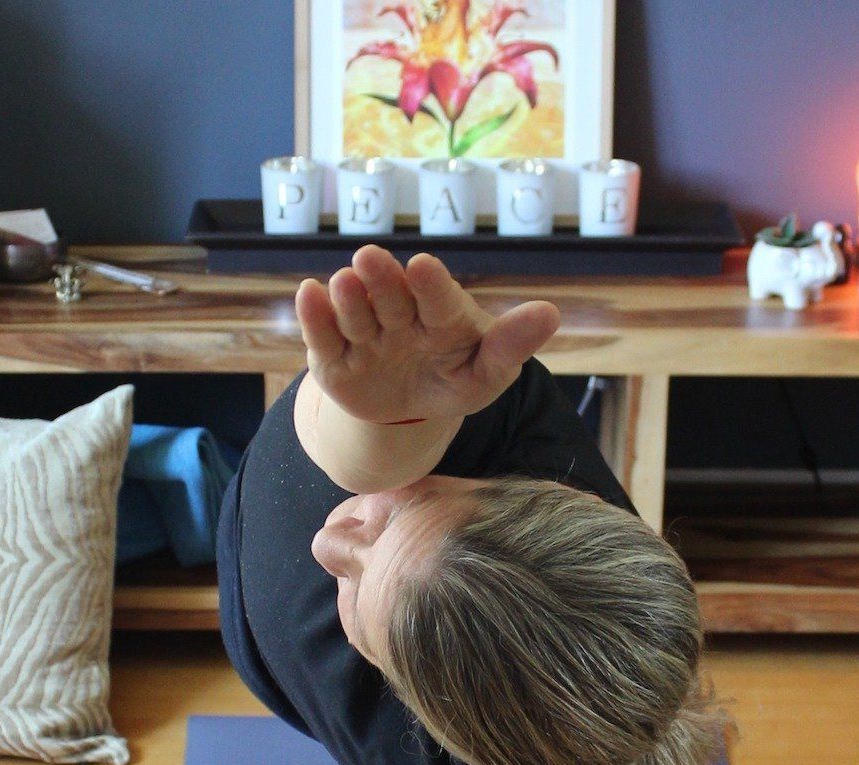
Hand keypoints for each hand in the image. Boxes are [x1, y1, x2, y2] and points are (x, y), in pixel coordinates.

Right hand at [295, 245, 559, 426]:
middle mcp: (399, 314)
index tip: (422, 267)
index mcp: (441, 314)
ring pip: (355, 313)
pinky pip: (322, 336)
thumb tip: (550, 314)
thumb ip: (510, 346)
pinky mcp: (332, 358)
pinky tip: (308, 294)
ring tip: (346, 282)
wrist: (406, 410)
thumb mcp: (486, 374)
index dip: (431, 285)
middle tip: (371, 260)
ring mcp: (364, 333)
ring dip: (350, 298)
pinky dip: (314, 317)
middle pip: (390, 296)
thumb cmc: (454, 380)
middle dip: (382, 280)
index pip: (439, 299)